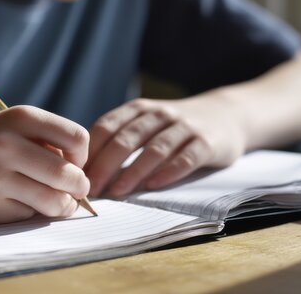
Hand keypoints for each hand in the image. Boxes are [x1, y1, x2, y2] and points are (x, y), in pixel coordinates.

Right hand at [0, 105, 89, 223]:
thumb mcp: (5, 126)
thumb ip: (43, 141)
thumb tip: (83, 171)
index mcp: (16, 117)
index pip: (77, 137)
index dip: (82, 155)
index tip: (73, 162)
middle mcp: (5, 145)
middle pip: (69, 174)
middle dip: (79, 186)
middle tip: (74, 190)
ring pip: (54, 201)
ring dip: (61, 205)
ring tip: (54, 201)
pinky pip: (29, 215)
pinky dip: (31, 213)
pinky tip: (16, 202)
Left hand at [85, 97, 246, 196]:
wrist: (226, 115)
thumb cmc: (173, 128)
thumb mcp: (145, 124)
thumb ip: (119, 139)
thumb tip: (82, 169)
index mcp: (138, 110)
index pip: (107, 126)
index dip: (89, 151)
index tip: (75, 174)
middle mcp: (159, 114)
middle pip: (127, 138)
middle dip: (105, 164)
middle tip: (90, 188)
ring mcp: (184, 127)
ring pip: (155, 148)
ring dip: (134, 171)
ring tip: (117, 190)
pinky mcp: (206, 142)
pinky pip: (186, 157)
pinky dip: (169, 171)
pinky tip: (154, 185)